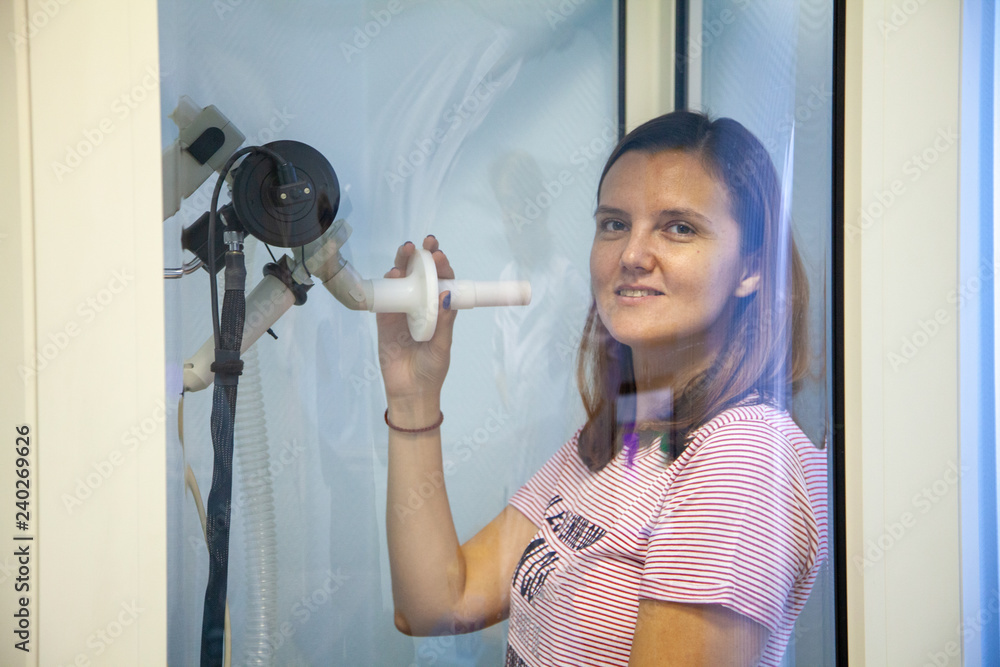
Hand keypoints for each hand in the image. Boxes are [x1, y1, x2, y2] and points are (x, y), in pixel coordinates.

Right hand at [377, 236, 457, 410]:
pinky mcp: (385, 318)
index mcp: (439, 311)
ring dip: (404, 264)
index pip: (442, 282)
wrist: (408, 392)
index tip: (440, 254)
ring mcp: (402, 310)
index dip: (442, 266)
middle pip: (421, 275)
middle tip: (425, 243)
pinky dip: (388, 283)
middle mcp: (421, 305)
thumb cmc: (430, 370)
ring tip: (406, 252)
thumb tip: (447, 294)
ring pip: (402, 281)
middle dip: (422, 257)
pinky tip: (393, 274)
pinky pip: (385, 296)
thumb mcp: (442, 347)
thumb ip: (444, 323)